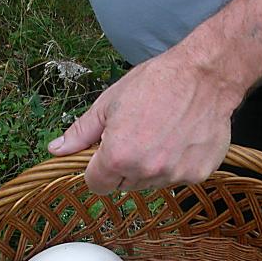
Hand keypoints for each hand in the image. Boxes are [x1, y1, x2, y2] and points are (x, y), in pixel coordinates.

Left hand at [48, 48, 242, 194]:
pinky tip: (181, 139)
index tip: (106, 154)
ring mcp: (174, 175)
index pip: (96, 185)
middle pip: (124, 184)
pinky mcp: (197, 174)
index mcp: (117, 157)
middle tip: (138, 136)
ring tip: (162, 134)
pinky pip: (177, 177)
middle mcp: (145, 172)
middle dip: (125, 166)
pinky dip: (177, 163)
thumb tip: (56, 150)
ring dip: (151, 166)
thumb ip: (81, 132)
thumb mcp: (109, 103)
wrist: (205, 76)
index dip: (98, 169)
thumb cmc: (155, 83)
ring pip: (151, 182)